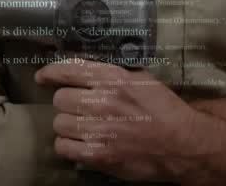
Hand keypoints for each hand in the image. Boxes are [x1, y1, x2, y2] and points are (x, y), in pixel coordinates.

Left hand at [35, 58, 203, 182]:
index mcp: (113, 79)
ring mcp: (99, 130)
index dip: (50, 72)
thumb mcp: (140, 79)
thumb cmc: (164, 110)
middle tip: (79, 109)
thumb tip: (83, 70)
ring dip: (68, 125)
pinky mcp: (98, 154)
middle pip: (60, 99)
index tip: (43, 76)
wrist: (183, 144)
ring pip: (59, 123)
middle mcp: (103, 102)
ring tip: (83, 127)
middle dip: (68, 103)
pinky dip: (69, 145)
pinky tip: (81, 143)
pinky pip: (63, 146)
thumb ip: (111, 74)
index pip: (68, 70)